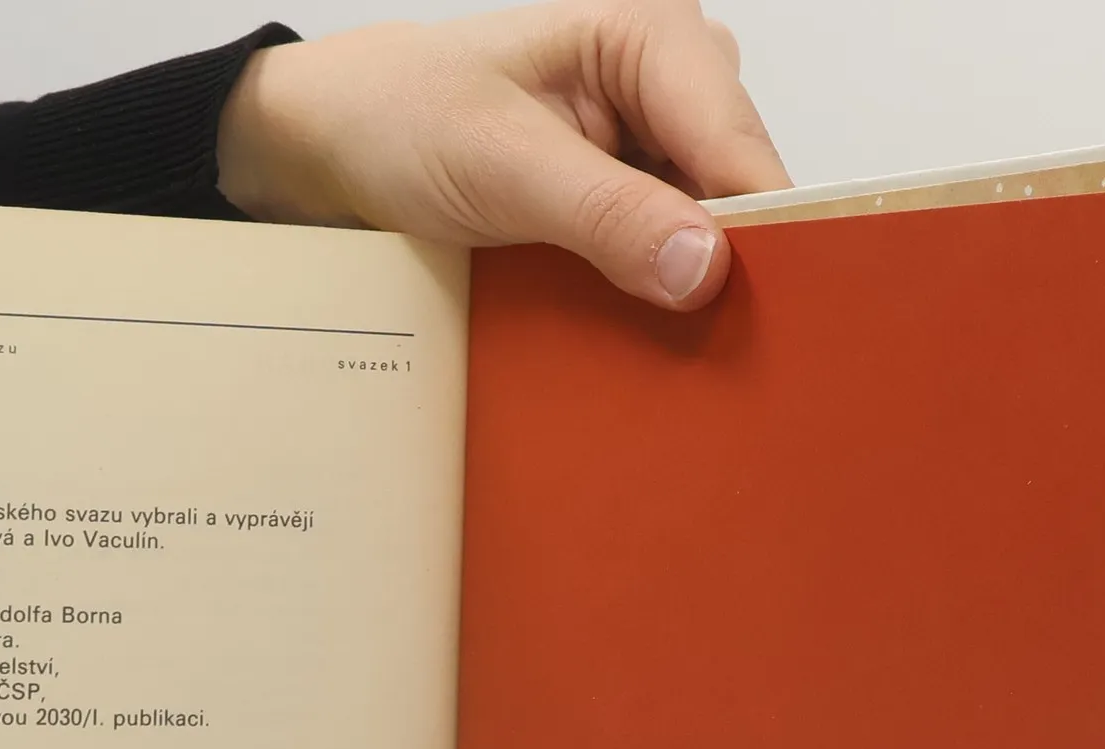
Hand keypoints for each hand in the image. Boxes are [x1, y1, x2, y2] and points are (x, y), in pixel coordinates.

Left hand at [219, 1, 789, 308]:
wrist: (337, 145)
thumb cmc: (403, 120)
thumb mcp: (500, 167)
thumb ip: (605, 215)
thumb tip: (704, 267)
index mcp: (653, 38)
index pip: (740, 146)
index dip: (766, 232)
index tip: (767, 317)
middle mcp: (668, 83)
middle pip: (738, 191)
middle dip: (727, 266)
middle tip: (715, 352)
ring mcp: (649, 144)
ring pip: (709, 231)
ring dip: (687, 291)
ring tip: (677, 355)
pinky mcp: (623, 197)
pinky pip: (663, 254)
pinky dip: (652, 296)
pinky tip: (642, 338)